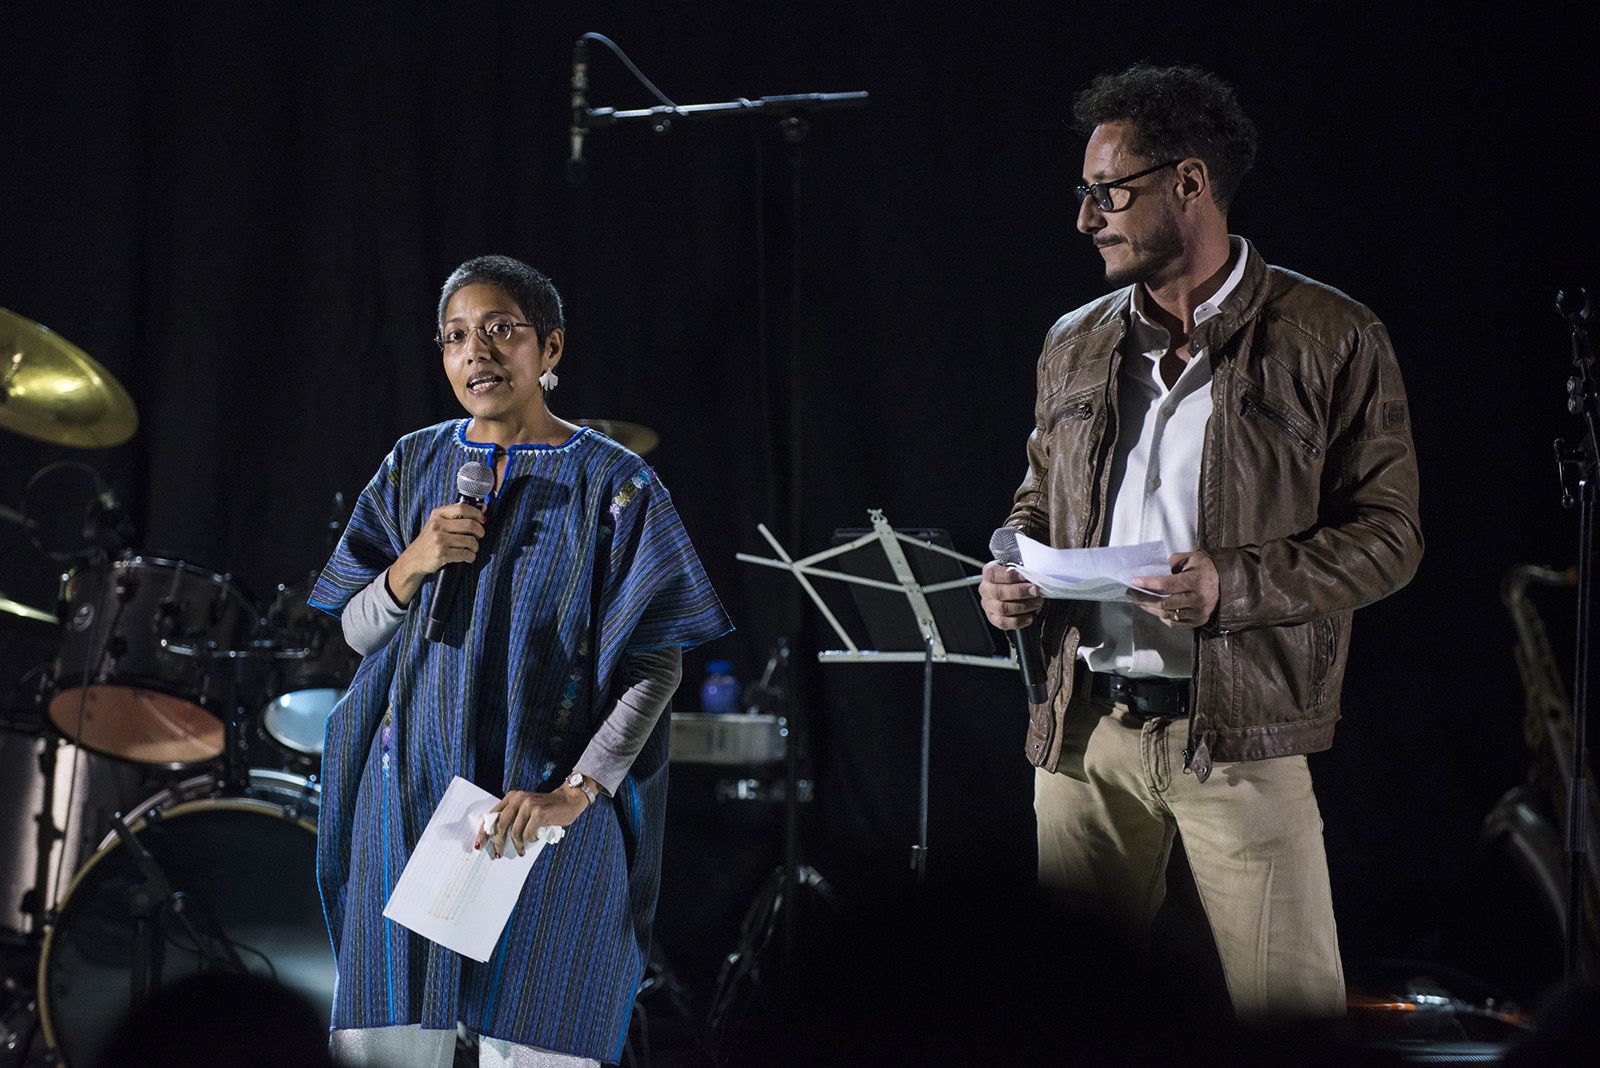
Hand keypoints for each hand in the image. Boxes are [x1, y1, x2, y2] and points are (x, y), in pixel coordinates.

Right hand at [387, 503, 486, 605]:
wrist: (414, 558)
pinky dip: (471, 557)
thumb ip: (458, 515)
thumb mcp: (439, 523)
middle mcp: (438, 525)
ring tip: (472, 548)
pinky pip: (465, 554)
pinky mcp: (442, 553)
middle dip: (480, 532)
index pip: (463, 508)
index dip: (477, 514)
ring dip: (475, 547)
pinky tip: (468, 557)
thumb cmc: (430, 540)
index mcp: (438, 514)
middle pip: (470, 525)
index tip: (482, 520)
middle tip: (479, 536)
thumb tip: (484, 508)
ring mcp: (439, 540)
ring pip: (470, 541)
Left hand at [474, 783, 589, 858]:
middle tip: (498, 854)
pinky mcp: (539, 813)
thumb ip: (513, 816)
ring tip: (521, 851)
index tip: (479, 845)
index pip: (492, 815)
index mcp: (512, 796)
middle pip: (501, 825)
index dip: (484, 832)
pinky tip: (535, 839)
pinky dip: (530, 840)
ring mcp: (529, 805)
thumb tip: (497, 837)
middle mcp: (518, 798)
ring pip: (515, 832)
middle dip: (498, 842)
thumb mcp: (526, 808)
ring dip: (518, 845)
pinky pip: (528, 834)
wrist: (569, 799)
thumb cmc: (547, 808)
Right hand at [979, 560, 1043, 630]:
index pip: (993, 574)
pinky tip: (1030, 617)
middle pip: (998, 593)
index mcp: (989, 573)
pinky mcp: (994, 618)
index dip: (1009, 576)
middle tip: (1035, 590)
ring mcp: (988, 605)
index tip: (1024, 577)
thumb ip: (1022, 570)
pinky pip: (1004, 623)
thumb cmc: (1018, 578)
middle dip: (1020, 592)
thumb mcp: (1019, 568)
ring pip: (1002, 609)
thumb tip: (1031, 576)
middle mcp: (986, 589)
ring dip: (1023, 606)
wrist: (1017, 589)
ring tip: (1037, 602)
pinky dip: (1019, 621)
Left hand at [1131, 550, 1218, 628]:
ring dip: (1150, 608)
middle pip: (1164, 603)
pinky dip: (1163, 617)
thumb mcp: (1190, 558)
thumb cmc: (1205, 568)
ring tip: (1139, 601)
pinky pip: (1175, 623)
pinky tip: (1155, 610)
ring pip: (1168, 614)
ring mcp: (1199, 612)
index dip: (1148, 583)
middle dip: (1144, 598)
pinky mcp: (1198, 620)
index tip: (1134, 581)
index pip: (1167, 584)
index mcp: (1196, 581)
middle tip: (1131, 593)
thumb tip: (1151, 571)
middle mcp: (1198, 599)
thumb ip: (1171, 563)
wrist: (1226, 582)